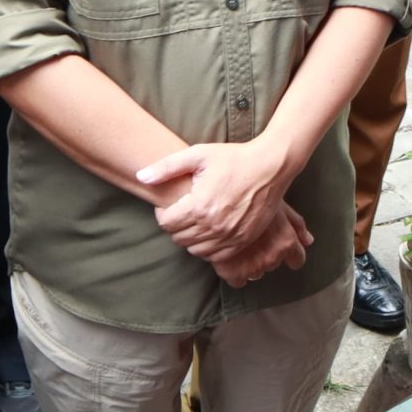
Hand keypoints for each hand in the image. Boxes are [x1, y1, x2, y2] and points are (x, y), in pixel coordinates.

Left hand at [142, 138, 292, 262]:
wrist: (270, 167)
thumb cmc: (233, 158)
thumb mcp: (198, 155)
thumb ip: (166, 167)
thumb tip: (140, 177)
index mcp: (199, 206)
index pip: (166, 224)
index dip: (163, 213)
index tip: (172, 203)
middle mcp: (213, 226)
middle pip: (178, 238)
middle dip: (176, 225)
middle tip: (184, 210)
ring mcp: (230, 236)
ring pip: (195, 250)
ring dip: (191, 238)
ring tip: (197, 219)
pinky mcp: (243, 241)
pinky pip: (215, 256)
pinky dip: (209, 247)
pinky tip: (212, 229)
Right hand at [210, 204, 314, 287]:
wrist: (221, 201)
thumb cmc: (252, 195)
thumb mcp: (278, 204)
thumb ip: (296, 224)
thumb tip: (308, 241)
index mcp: (286, 242)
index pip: (297, 260)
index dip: (288, 253)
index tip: (278, 247)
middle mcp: (272, 257)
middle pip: (273, 264)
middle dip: (265, 253)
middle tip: (253, 237)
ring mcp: (253, 266)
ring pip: (256, 273)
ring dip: (250, 262)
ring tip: (240, 245)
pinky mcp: (232, 272)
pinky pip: (238, 282)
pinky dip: (235, 272)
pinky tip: (230, 257)